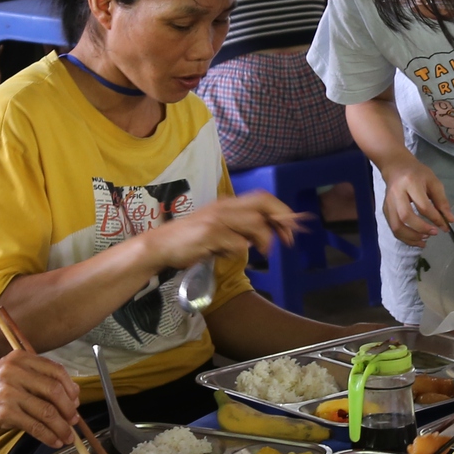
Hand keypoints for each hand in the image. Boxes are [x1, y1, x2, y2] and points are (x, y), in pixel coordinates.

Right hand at [0, 346, 82, 447]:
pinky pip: (34, 426)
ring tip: (68, 436)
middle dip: (69, 408)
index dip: (70, 387)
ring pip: (47, 411)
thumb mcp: (9, 372)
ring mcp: (10, 392)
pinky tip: (54, 441)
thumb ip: (34, 378)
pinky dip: (48, 435)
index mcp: (20, 358)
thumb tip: (67, 396)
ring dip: (62, 426)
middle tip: (74, 420)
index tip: (75, 400)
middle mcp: (15, 372)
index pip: (55, 370)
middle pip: (54, 391)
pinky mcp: (5, 413)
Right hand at [145, 191, 298, 268]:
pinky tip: (223, 255)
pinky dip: (237, 253)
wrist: (160, 246)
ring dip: (263, 242)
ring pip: (255, 224)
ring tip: (260, 253)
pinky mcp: (210, 234)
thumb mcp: (219, 230)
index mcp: (228, 204)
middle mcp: (225, 206)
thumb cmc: (191, 240)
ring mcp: (217, 219)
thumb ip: (241, 229)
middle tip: (288, 240)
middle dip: (282, 219)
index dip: (282, 211)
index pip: (263, 198)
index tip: (293, 229)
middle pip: (264, 203)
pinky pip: (238, 244)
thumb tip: (268, 233)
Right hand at [380, 158, 453, 247]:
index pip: (423, 205)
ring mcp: (388, 203)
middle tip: (434, 233)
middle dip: (421, 228)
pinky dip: (405, 238)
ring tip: (425, 240)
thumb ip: (442, 201)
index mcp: (410, 183)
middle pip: (406, 217)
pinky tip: (416, 239)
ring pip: (396, 226)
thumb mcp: (433, 182)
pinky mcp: (385, 210)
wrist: (396, 167)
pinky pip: (393, 229)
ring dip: (411, 237)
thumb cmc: (417, 173)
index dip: (435, 218)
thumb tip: (450, 220)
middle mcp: (396, 194)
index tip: (445, 226)